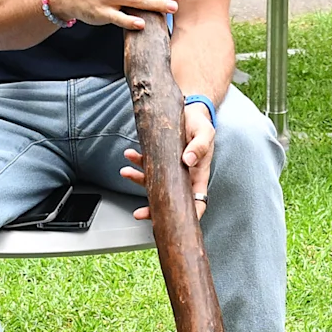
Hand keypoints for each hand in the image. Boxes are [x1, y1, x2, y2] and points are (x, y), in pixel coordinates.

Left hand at [119, 99, 216, 215]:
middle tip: (140, 213)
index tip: (180, 222)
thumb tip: (188, 160)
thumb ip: (200, 147)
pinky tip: (130, 156)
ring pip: (153, 182)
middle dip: (154, 208)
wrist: (189, 109)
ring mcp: (169, 169)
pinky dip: (136, 161)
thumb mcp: (205, 133)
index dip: (191, 215)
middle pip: (170, 199)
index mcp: (198, 175)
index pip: (197, 201)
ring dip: (137, 180)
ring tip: (126, 172)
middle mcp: (183, 176)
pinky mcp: (159, 158)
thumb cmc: (200, 124)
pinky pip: (146, 164)